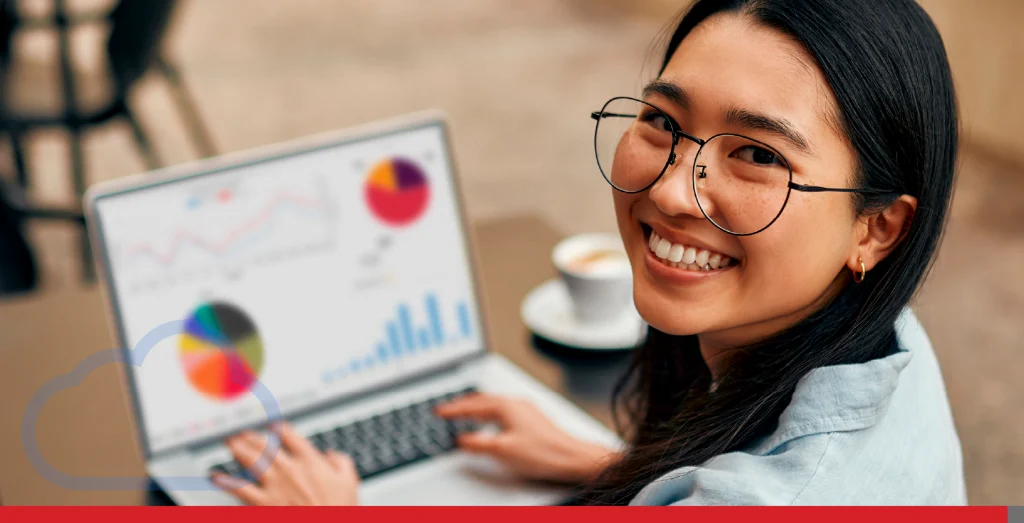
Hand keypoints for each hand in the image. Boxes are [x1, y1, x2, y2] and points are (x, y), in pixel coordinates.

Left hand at [212, 423, 358, 505]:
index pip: (289, 435)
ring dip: (237, 449)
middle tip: (242, 432)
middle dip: (251, 436)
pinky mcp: (262, 504)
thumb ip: (341, 462)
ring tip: (229, 442)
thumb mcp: (349, 482)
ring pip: (249, 460)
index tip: (272, 424)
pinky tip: (215, 476)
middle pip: (265, 445)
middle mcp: (289, 469)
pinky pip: (238, 489)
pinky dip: (225, 481)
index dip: (278, 427)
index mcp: (310, 461)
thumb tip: (331, 454)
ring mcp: (274, 486)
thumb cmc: (338, 511)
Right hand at [436, 393, 617, 483]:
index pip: (472, 405)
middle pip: (482, 400)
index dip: (453, 409)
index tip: (438, 412)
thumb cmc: (542, 452)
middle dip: (462, 405)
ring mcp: (525, 410)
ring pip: (493, 405)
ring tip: (463, 413)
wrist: (571, 457)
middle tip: (447, 409)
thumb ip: (478, 443)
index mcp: (506, 406)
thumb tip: (462, 439)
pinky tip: (490, 423)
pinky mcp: (532, 419)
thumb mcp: (502, 450)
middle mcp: (516, 403)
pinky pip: (503, 411)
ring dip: (476, 408)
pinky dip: (489, 414)